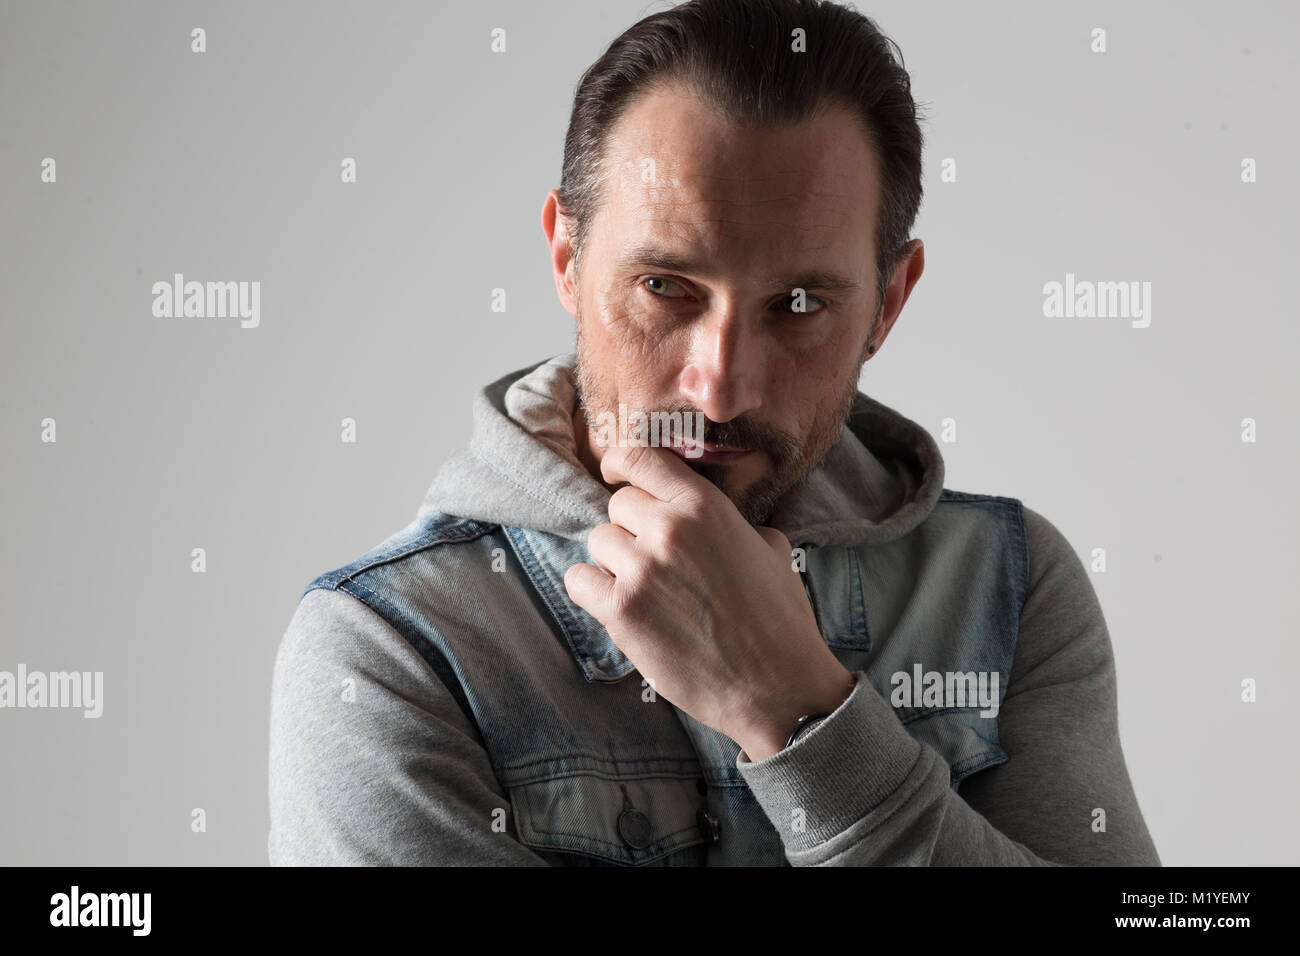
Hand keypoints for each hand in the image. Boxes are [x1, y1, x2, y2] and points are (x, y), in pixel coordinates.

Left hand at [563, 442, 854, 760]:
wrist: (777, 685)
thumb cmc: (780, 620)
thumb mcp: (769, 548)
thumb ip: (732, 521)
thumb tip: (710, 517)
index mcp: (706, 506)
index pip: (641, 459)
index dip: (621, 464)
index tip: (614, 473)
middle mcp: (669, 529)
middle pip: (618, 504)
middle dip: (631, 528)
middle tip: (654, 559)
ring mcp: (641, 569)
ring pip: (598, 540)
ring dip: (614, 561)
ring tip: (646, 589)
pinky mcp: (621, 611)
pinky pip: (579, 580)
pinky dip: (592, 590)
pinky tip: (620, 605)